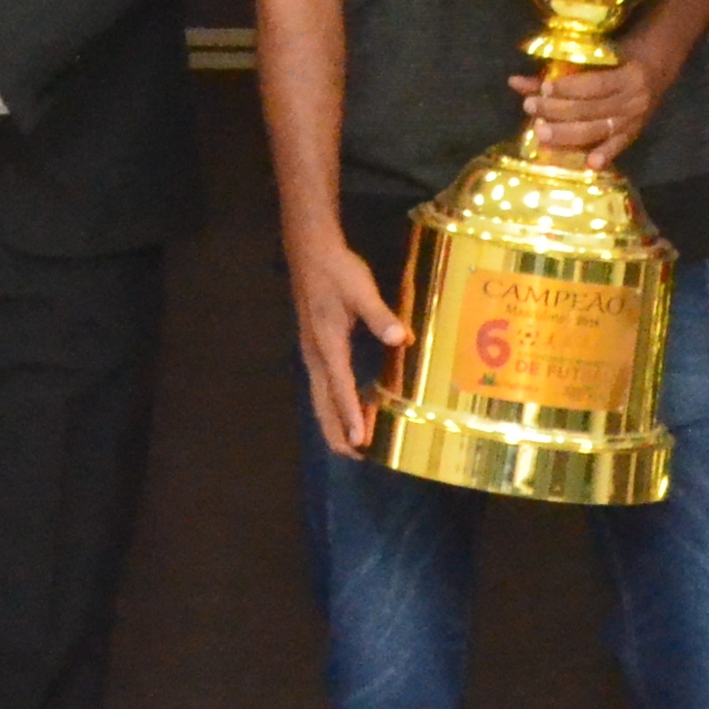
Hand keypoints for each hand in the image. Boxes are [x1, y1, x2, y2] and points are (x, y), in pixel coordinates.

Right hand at [285, 222, 406, 458]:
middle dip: (337, 431)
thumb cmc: (336, 270)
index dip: (350, 415)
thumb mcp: (361, 288)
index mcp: (327, 343)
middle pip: (323, 402)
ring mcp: (313, 353)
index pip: (340, 386)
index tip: (359, 441)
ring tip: (350, 445)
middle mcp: (316, 354)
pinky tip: (348, 410)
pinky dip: (334, 405)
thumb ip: (379, 315)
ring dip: (334, 422)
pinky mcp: (316, 348)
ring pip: (320, 397)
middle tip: (355, 457)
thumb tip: (398, 338)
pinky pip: (323, 386)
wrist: (309, 251)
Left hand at [514, 42, 676, 169]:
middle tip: (531, 107)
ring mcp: (635, 119)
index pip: (595, 85)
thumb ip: (558, 71)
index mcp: (628, 76)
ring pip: (598, 129)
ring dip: (568, 133)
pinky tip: (589, 164)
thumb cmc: (620, 57)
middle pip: (592, 109)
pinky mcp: (634, 134)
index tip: (545, 88)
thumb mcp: (597, 57)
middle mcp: (634, 100)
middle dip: (559, 110)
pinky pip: (618, 146)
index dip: (569, 88)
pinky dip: (605, 155)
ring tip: (540, 132)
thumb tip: (514, 82)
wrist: (658, 68)